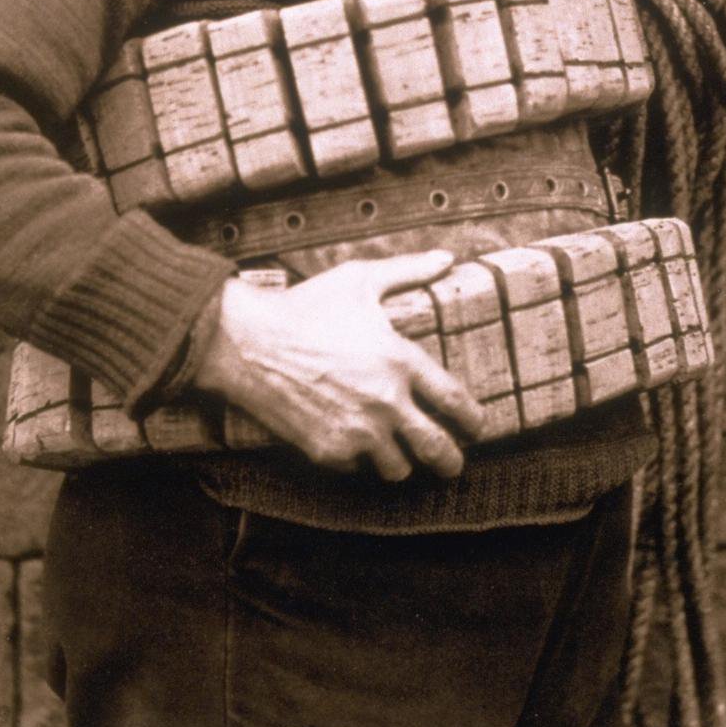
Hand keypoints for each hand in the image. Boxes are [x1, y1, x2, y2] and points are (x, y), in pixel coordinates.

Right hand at [193, 250, 485, 480]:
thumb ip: (409, 270)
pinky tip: (356, 442)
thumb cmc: (307, 306)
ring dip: (405, 462)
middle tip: (453, 463)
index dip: (474, 420)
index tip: (477, 425)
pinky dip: (361, 459)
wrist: (248, 343)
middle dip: (451, 461)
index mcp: (401, 361)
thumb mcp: (360, 279)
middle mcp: (386, 403)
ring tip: (402, 453)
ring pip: (399, 469)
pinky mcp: (328, 451)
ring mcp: (356, 431)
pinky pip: (358, 468)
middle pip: (437, 449)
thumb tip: (446, 257)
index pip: (455, 402)